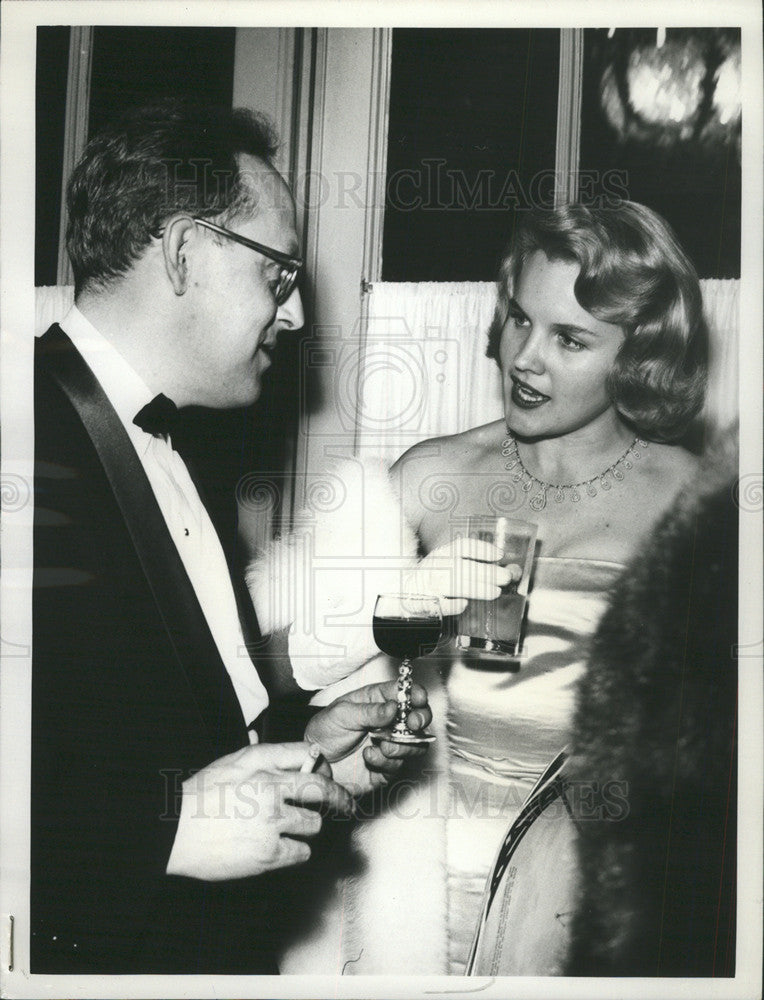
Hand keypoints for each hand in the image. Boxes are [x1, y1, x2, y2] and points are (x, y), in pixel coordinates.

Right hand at [166, 741, 352, 880]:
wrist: (174, 832)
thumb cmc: (200, 795)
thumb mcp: (231, 763)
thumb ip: (264, 755)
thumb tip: (288, 746)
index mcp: (261, 764)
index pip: (308, 757)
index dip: (322, 766)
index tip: (329, 776)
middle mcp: (271, 789)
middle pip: (323, 790)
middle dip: (337, 798)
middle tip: (345, 805)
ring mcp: (271, 822)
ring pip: (314, 824)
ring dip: (307, 828)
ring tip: (292, 829)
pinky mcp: (269, 853)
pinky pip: (302, 852)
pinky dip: (296, 851)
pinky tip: (282, 847)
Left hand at [305, 680, 432, 793]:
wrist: (311, 762)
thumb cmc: (324, 730)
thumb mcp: (341, 714)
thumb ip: (369, 711)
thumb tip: (394, 707)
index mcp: (378, 701)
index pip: (404, 693)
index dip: (416, 694)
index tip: (419, 699)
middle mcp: (388, 722)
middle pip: (418, 718)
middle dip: (420, 720)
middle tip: (413, 724)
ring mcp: (389, 744)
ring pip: (414, 744)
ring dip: (403, 745)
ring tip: (383, 745)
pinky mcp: (386, 767)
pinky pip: (398, 765)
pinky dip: (386, 762)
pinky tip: (368, 756)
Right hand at [403, 538, 520, 614]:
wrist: (406, 590)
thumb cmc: (435, 576)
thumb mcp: (450, 562)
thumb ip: (475, 564)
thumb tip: (509, 570)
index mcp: (443, 554)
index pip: (463, 546)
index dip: (482, 549)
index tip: (499, 555)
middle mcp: (436, 566)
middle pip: (462, 566)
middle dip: (486, 572)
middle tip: (505, 577)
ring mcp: (430, 584)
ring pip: (454, 584)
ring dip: (476, 588)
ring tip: (495, 592)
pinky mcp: (425, 602)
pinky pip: (439, 604)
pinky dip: (452, 604)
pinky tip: (464, 604)